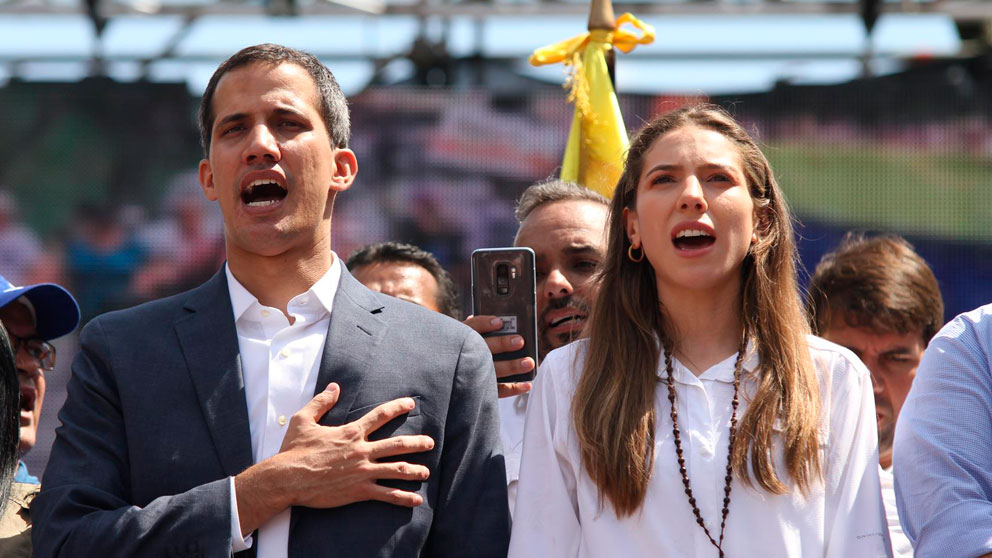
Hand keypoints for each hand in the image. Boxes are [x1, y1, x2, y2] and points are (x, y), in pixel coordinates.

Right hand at [234, 383, 433, 534]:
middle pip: (397, 444)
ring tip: (426, 472)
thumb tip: (334, 387)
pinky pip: (387, 494)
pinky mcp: (359, 490)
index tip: (411, 404)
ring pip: (397, 469)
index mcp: (351, 432)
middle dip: (417, 443)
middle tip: (430, 442)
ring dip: (415, 471)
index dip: (397, 407)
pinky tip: (416, 500)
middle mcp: (361, 450)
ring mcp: (363, 471)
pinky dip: (403, 497)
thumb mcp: (304, 420)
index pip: (380, 415)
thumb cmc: (294, 450)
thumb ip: (321, 402)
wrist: (287, 478)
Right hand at [463, 315, 534, 397]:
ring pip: (492, 370)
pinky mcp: (479, 391)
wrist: (449, 381)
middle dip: (502, 344)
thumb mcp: (468, 337)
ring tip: (529, 363)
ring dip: (512, 367)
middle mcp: (466, 355)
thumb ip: (483, 330)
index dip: (485, 324)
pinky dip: (513, 389)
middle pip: (484, 348)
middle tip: (520, 341)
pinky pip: (497, 391)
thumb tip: (503, 323)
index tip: (500, 322)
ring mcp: (472, 375)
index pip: (472, 327)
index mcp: (462, 337)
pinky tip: (527, 385)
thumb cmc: (467, 351)